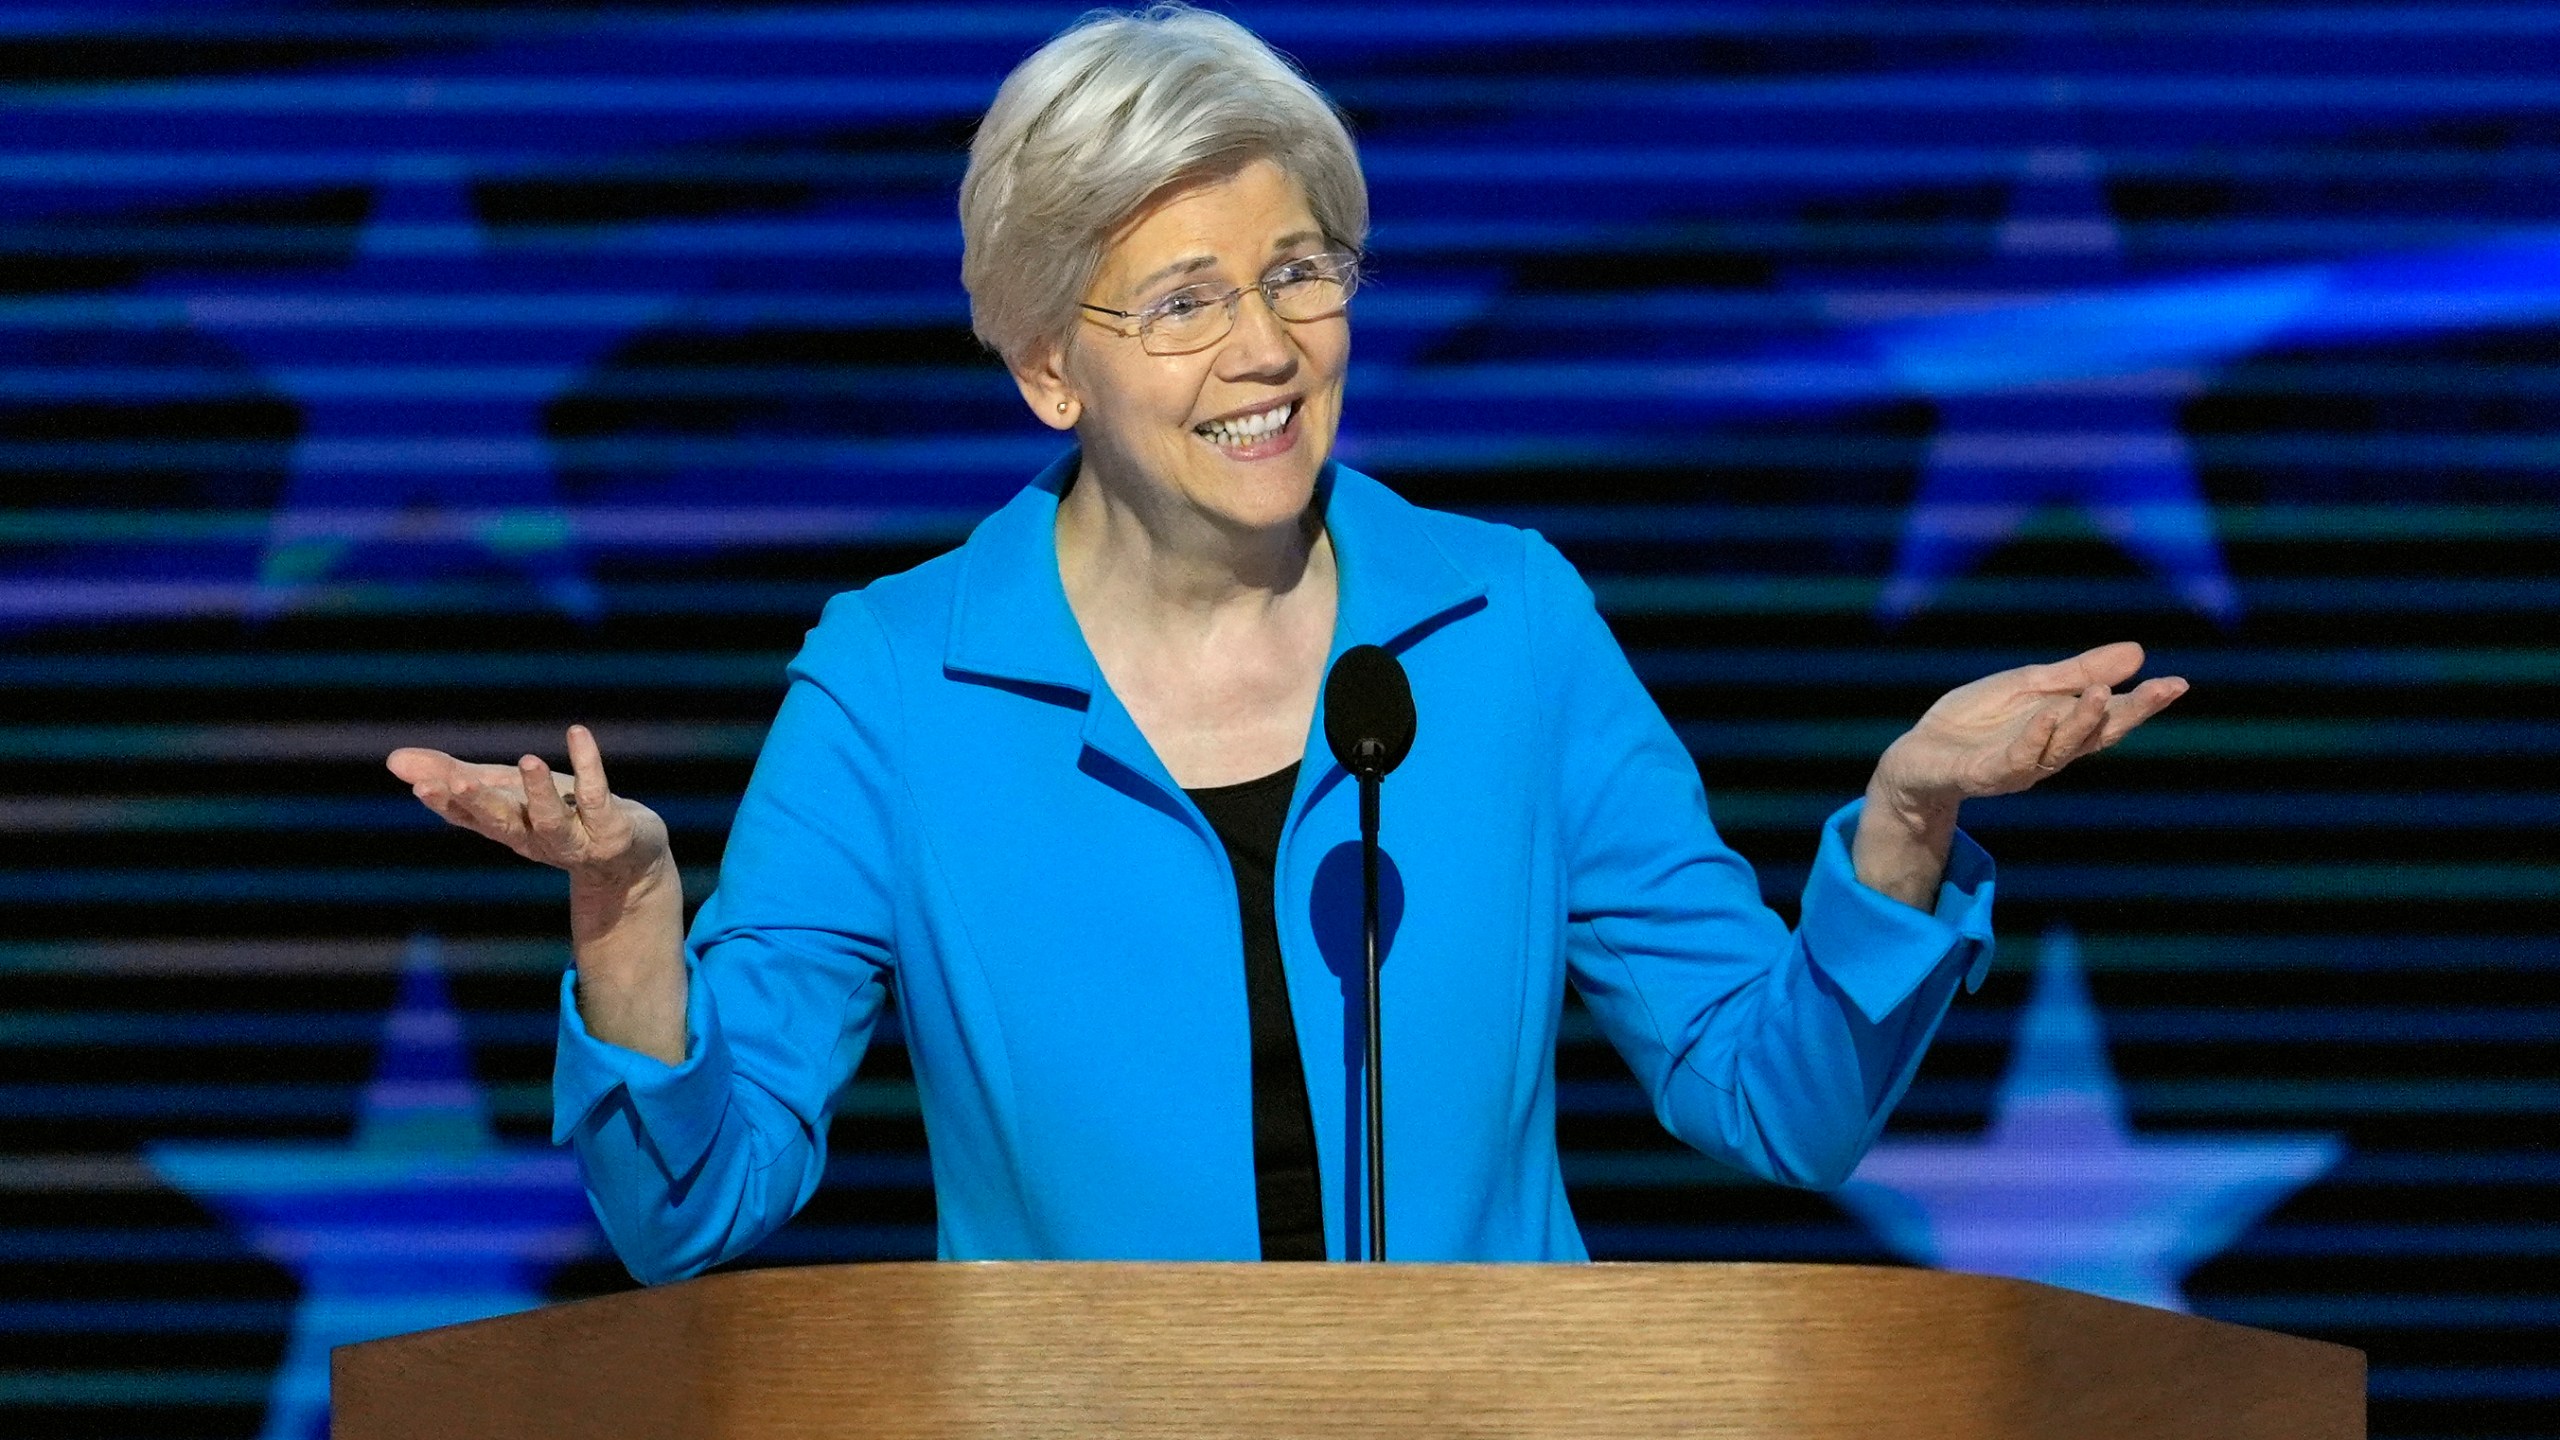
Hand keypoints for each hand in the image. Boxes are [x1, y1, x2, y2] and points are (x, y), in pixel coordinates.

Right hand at [386, 724, 671, 897]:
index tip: (417, 782)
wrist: (629, 859)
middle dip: (479, 805)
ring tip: (528, 761)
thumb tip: (392, 759)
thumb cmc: (560, 816)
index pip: (468, 818)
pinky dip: (590, 765)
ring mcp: (575, 840)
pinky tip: (577, 733)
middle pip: (502, 824)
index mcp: (506, 829)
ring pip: (552, 822)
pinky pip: (598, 796)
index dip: (444, 802)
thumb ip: (453, 776)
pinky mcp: (612, 830)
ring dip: (539, 794)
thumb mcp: (506, 792)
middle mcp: (535, 839)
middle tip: (456, 783)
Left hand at [1871, 641, 2188, 813]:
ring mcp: (2020, 766)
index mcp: (2064, 727)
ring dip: (2082, 722)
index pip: (2111, 715)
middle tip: (2163, 689)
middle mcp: (2050, 751)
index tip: (2178, 683)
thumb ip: (2078, 673)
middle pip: (2098, 734)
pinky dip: (2034, 737)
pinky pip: (2015, 759)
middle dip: (2131, 713)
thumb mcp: (2029, 686)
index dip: (2145, 702)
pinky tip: (2047, 715)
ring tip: (2099, 692)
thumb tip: (2138, 652)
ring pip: (2061, 748)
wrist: (1919, 753)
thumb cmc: (1976, 722)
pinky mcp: (1985, 774)